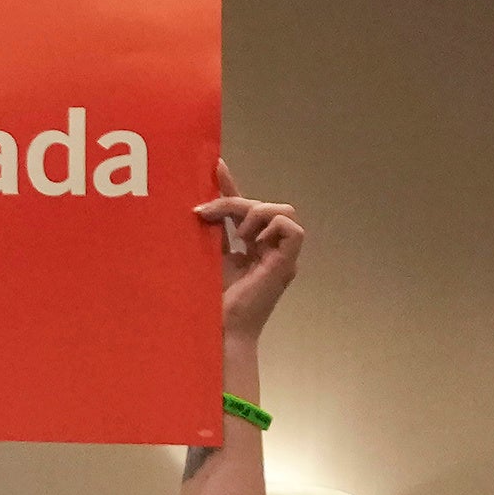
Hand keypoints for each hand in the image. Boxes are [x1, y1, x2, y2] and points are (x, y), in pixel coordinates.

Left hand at [202, 165, 304, 345]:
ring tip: (237, 236)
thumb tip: (202, 201)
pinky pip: (291, 228)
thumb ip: (213, 227)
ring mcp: (282, 257)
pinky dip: (270, 227)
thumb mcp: (210, 253)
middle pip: (265, 205)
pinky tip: (251, 243)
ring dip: (255, 214)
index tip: (216, 166)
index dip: (231, 187)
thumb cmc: (213, 300)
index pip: (246, 209)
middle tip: (208, 215)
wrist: (221, 328)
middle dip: (237, 203)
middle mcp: (271, 251)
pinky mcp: (287, 263)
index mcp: (254, 249)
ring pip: (281, 211)